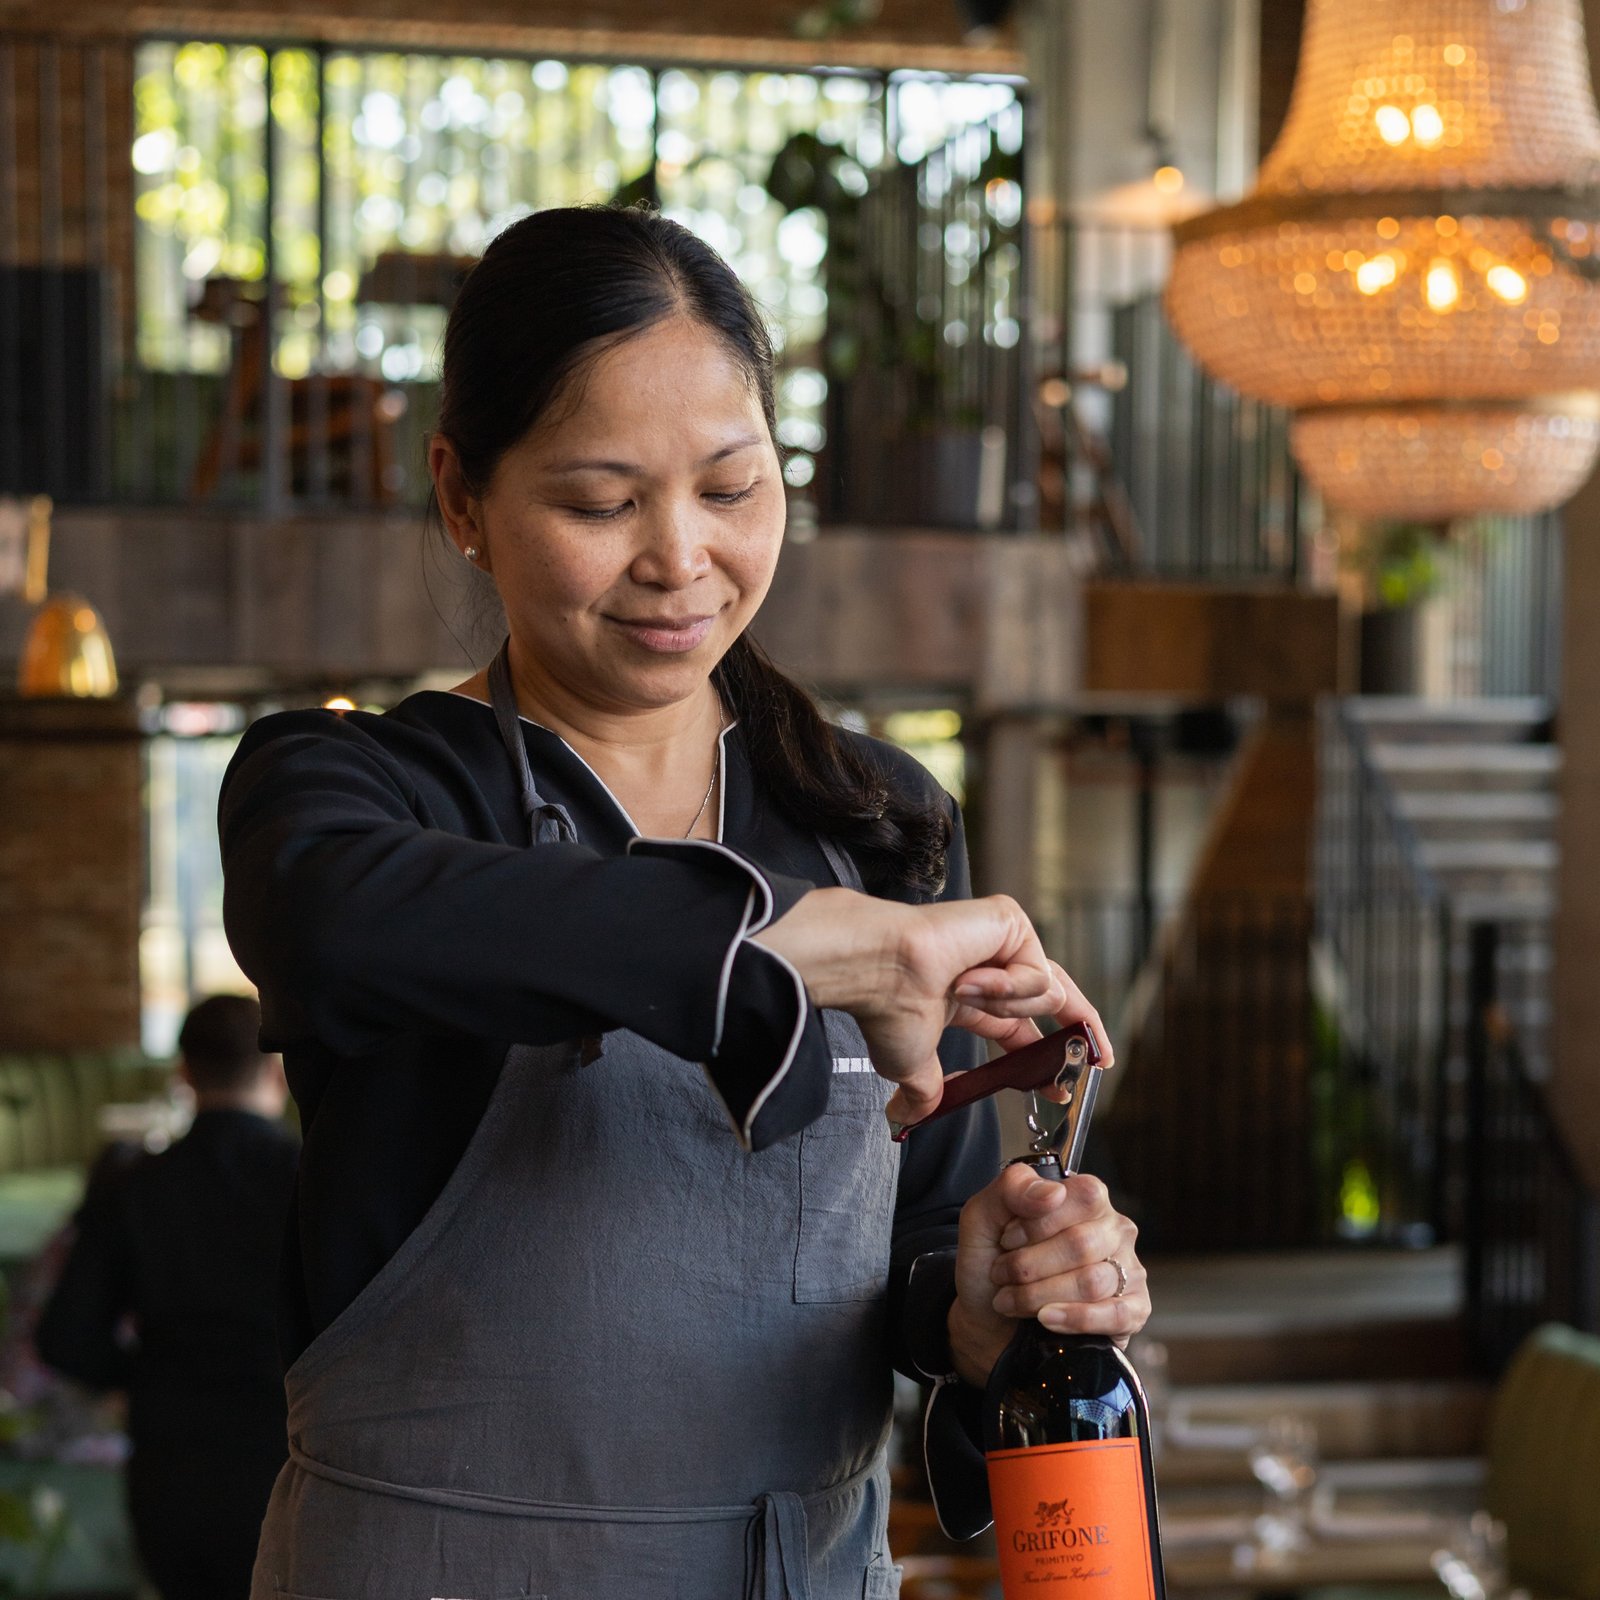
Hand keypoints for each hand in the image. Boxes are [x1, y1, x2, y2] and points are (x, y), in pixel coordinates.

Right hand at [752, 889, 1063, 1126]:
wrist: (880, 970)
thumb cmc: (887, 1008)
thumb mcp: (913, 1064)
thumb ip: (925, 1090)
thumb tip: (907, 1116)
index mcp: (967, 997)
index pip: (1020, 1028)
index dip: (1044, 1057)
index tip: (1063, 1086)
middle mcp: (987, 965)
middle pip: (1053, 1000)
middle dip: (1080, 1030)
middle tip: (1101, 1060)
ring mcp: (1000, 941)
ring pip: (1044, 991)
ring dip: (1008, 1007)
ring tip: (963, 994)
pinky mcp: (1009, 922)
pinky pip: (1036, 972)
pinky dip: (1008, 986)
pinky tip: (970, 978)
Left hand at [948, 1164, 1148, 1388]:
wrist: (988, 1316)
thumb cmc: (992, 1260)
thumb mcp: (983, 1215)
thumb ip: (1013, 1188)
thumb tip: (1054, 1191)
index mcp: (1087, 1198)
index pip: (1084, 1196)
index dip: (1039, 1222)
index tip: (1006, 1239)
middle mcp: (1114, 1229)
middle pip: (1082, 1244)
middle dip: (1029, 1265)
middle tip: (1002, 1274)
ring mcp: (1127, 1269)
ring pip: (1092, 1282)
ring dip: (1039, 1295)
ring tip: (1012, 1299)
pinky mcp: (1132, 1310)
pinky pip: (1115, 1315)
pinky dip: (1074, 1319)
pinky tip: (1046, 1319)